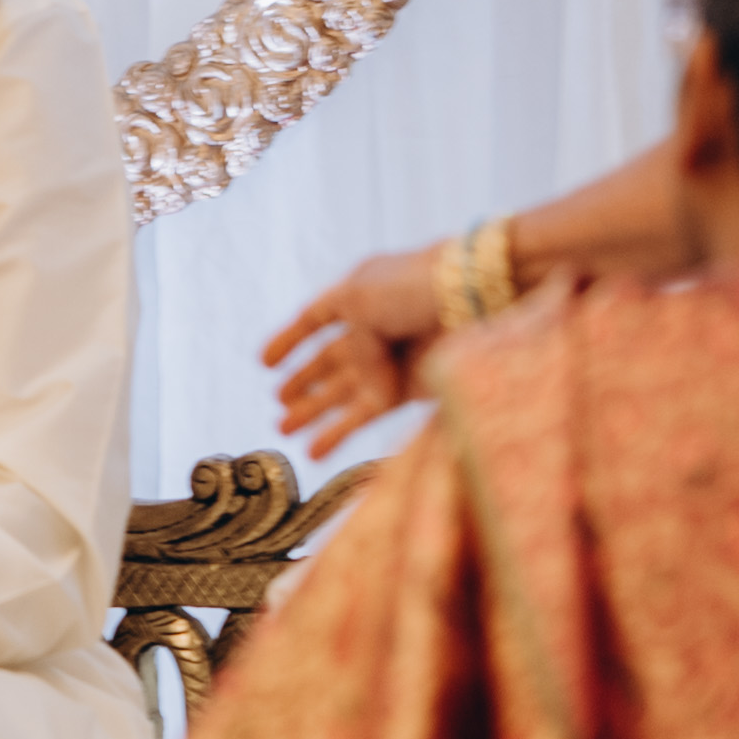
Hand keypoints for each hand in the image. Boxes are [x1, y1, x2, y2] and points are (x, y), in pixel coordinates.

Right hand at [258, 246, 453, 461]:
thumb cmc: (416, 288)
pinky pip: (362, 415)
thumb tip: (349, 376)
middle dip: (302, 383)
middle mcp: (372, 330)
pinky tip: (313, 451)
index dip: (290, 339)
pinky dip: (336, 433)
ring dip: (313, 411)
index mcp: (358, 295)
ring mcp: (390, 362)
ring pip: (341, 391)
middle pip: (329, 361)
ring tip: (284, 430)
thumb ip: (346, 342)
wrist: (475, 300)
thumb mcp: (362, 301)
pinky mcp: (407, 390)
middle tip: (278, 404)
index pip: (315, 318)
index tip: (264, 361)